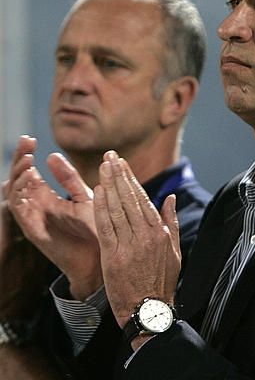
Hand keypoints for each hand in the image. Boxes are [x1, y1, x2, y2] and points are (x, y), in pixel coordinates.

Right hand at [9, 151, 101, 300]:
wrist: (101, 255)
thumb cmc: (95, 227)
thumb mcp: (82, 195)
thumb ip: (68, 177)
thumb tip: (51, 155)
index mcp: (46, 197)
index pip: (28, 172)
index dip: (25, 155)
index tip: (29, 138)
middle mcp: (36, 206)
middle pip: (18, 179)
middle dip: (19, 159)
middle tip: (25, 143)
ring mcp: (33, 218)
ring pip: (14, 193)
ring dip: (18, 174)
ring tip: (28, 160)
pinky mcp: (33, 230)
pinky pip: (18, 210)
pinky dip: (19, 194)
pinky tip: (29, 179)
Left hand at [94, 150, 180, 328]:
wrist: (149, 309)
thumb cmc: (162, 280)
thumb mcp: (175, 251)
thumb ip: (171, 221)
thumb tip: (170, 198)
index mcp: (160, 232)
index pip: (142, 198)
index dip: (131, 179)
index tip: (122, 164)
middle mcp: (145, 235)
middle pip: (129, 198)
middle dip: (118, 175)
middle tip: (110, 156)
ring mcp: (129, 245)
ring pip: (117, 208)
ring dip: (109, 185)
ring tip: (103, 167)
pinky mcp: (113, 256)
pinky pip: (106, 226)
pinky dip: (101, 207)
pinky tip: (96, 191)